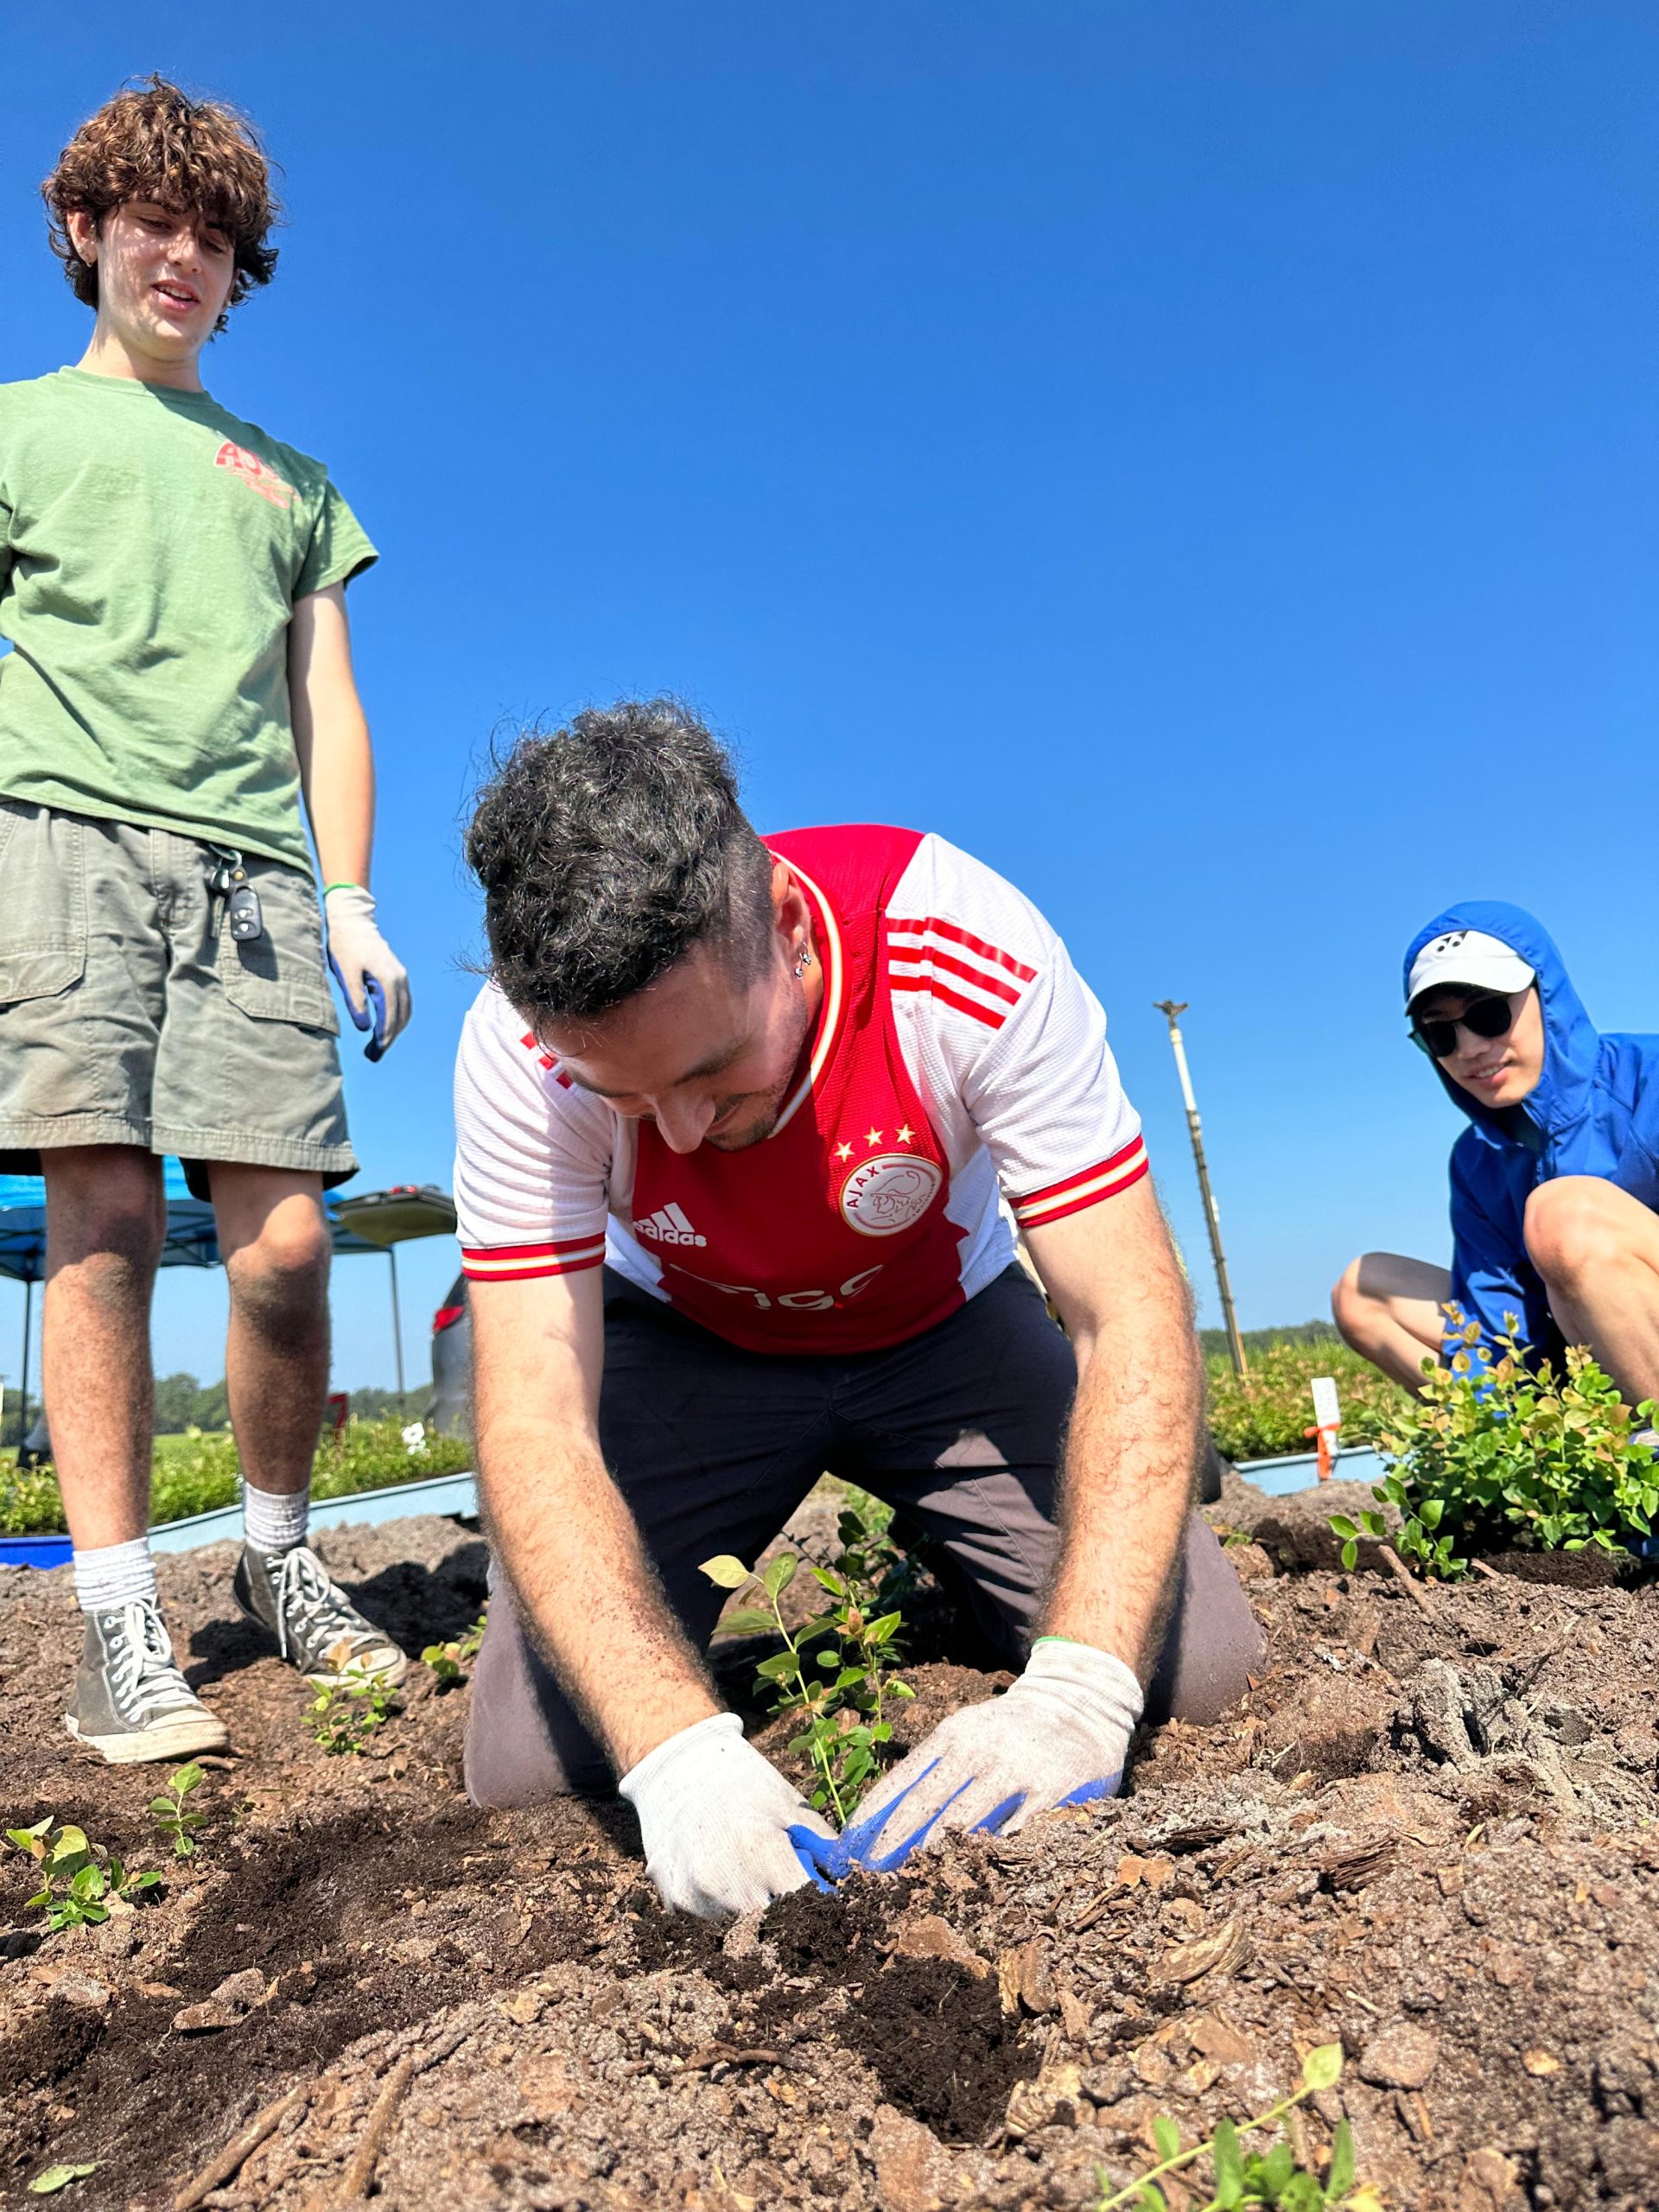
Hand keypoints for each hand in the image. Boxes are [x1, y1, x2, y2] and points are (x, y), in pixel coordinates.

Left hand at [324, 885, 410, 1058]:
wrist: (354, 921)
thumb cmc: (345, 946)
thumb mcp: (345, 973)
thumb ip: (354, 999)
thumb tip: (363, 1027)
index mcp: (387, 980)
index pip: (389, 1017)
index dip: (382, 1038)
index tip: (373, 1054)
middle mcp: (400, 980)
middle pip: (401, 1018)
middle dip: (388, 1039)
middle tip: (373, 1056)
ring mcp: (402, 977)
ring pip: (405, 1011)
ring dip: (394, 1031)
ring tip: (378, 1045)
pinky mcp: (398, 976)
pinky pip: (404, 1003)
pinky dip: (398, 1018)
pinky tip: (386, 1026)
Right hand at [618, 1712, 834, 1916]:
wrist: (679, 1768)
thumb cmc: (743, 1784)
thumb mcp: (790, 1807)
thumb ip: (824, 1847)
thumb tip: (850, 1880)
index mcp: (763, 1852)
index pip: (806, 1906)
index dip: (820, 1905)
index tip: (823, 1899)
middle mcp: (727, 1883)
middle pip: (774, 1927)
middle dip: (788, 1914)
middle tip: (786, 1887)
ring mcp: (698, 1897)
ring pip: (742, 1929)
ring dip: (755, 1914)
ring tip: (748, 1873)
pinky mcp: (676, 1903)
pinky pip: (712, 1923)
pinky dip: (724, 1909)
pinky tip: (722, 1875)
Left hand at [794, 1638, 1140, 1882]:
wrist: (1081, 1700)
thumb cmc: (1010, 1731)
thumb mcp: (968, 1734)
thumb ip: (934, 1773)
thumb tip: (883, 1822)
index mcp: (952, 1735)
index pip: (901, 1780)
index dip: (871, 1817)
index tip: (846, 1850)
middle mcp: (980, 1748)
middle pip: (926, 1804)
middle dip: (893, 1844)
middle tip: (868, 1880)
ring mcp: (1017, 1769)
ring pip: (966, 1821)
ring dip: (935, 1857)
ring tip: (910, 1888)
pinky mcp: (1054, 1790)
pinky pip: (1017, 1831)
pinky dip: (992, 1856)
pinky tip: (975, 1881)